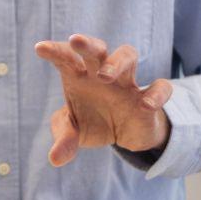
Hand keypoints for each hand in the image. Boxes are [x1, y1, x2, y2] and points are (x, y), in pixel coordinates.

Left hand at [34, 34, 174, 166]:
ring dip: (117, 61)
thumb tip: (55, 158)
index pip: (66, 58)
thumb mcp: (74, 133)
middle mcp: (103, 73)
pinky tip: (146, 105)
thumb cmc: (94, 122)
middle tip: (75, 41)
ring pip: (128, 55)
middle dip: (87, 43)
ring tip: (105, 75)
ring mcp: (127, 83)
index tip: (40, 48)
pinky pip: (160, 87)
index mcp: (79, 76)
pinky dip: (156, 93)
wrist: (125, 135)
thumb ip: (64, 140)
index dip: (54, 51)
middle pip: (98, 49)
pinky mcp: (149, 98)